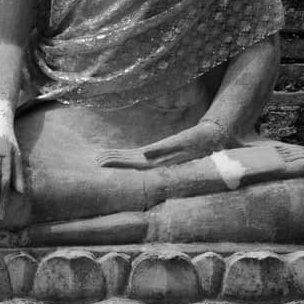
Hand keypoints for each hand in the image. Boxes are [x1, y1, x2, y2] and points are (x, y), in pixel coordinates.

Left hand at [97, 119, 230, 169]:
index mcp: (157, 160)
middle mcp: (155, 161)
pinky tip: (117, 156)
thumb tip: (145, 155)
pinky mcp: (158, 153)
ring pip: (131, 160)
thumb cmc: (195, 140)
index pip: (131, 163)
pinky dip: (126, 156)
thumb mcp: (180, 142)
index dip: (116, 163)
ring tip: (100, 159)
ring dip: (116, 159)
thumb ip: (162, 149)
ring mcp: (156, 158)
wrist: (209, 140)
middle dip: (112, 161)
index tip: (101, 162)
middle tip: (94, 160)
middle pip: (128, 163)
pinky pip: (138, 156)